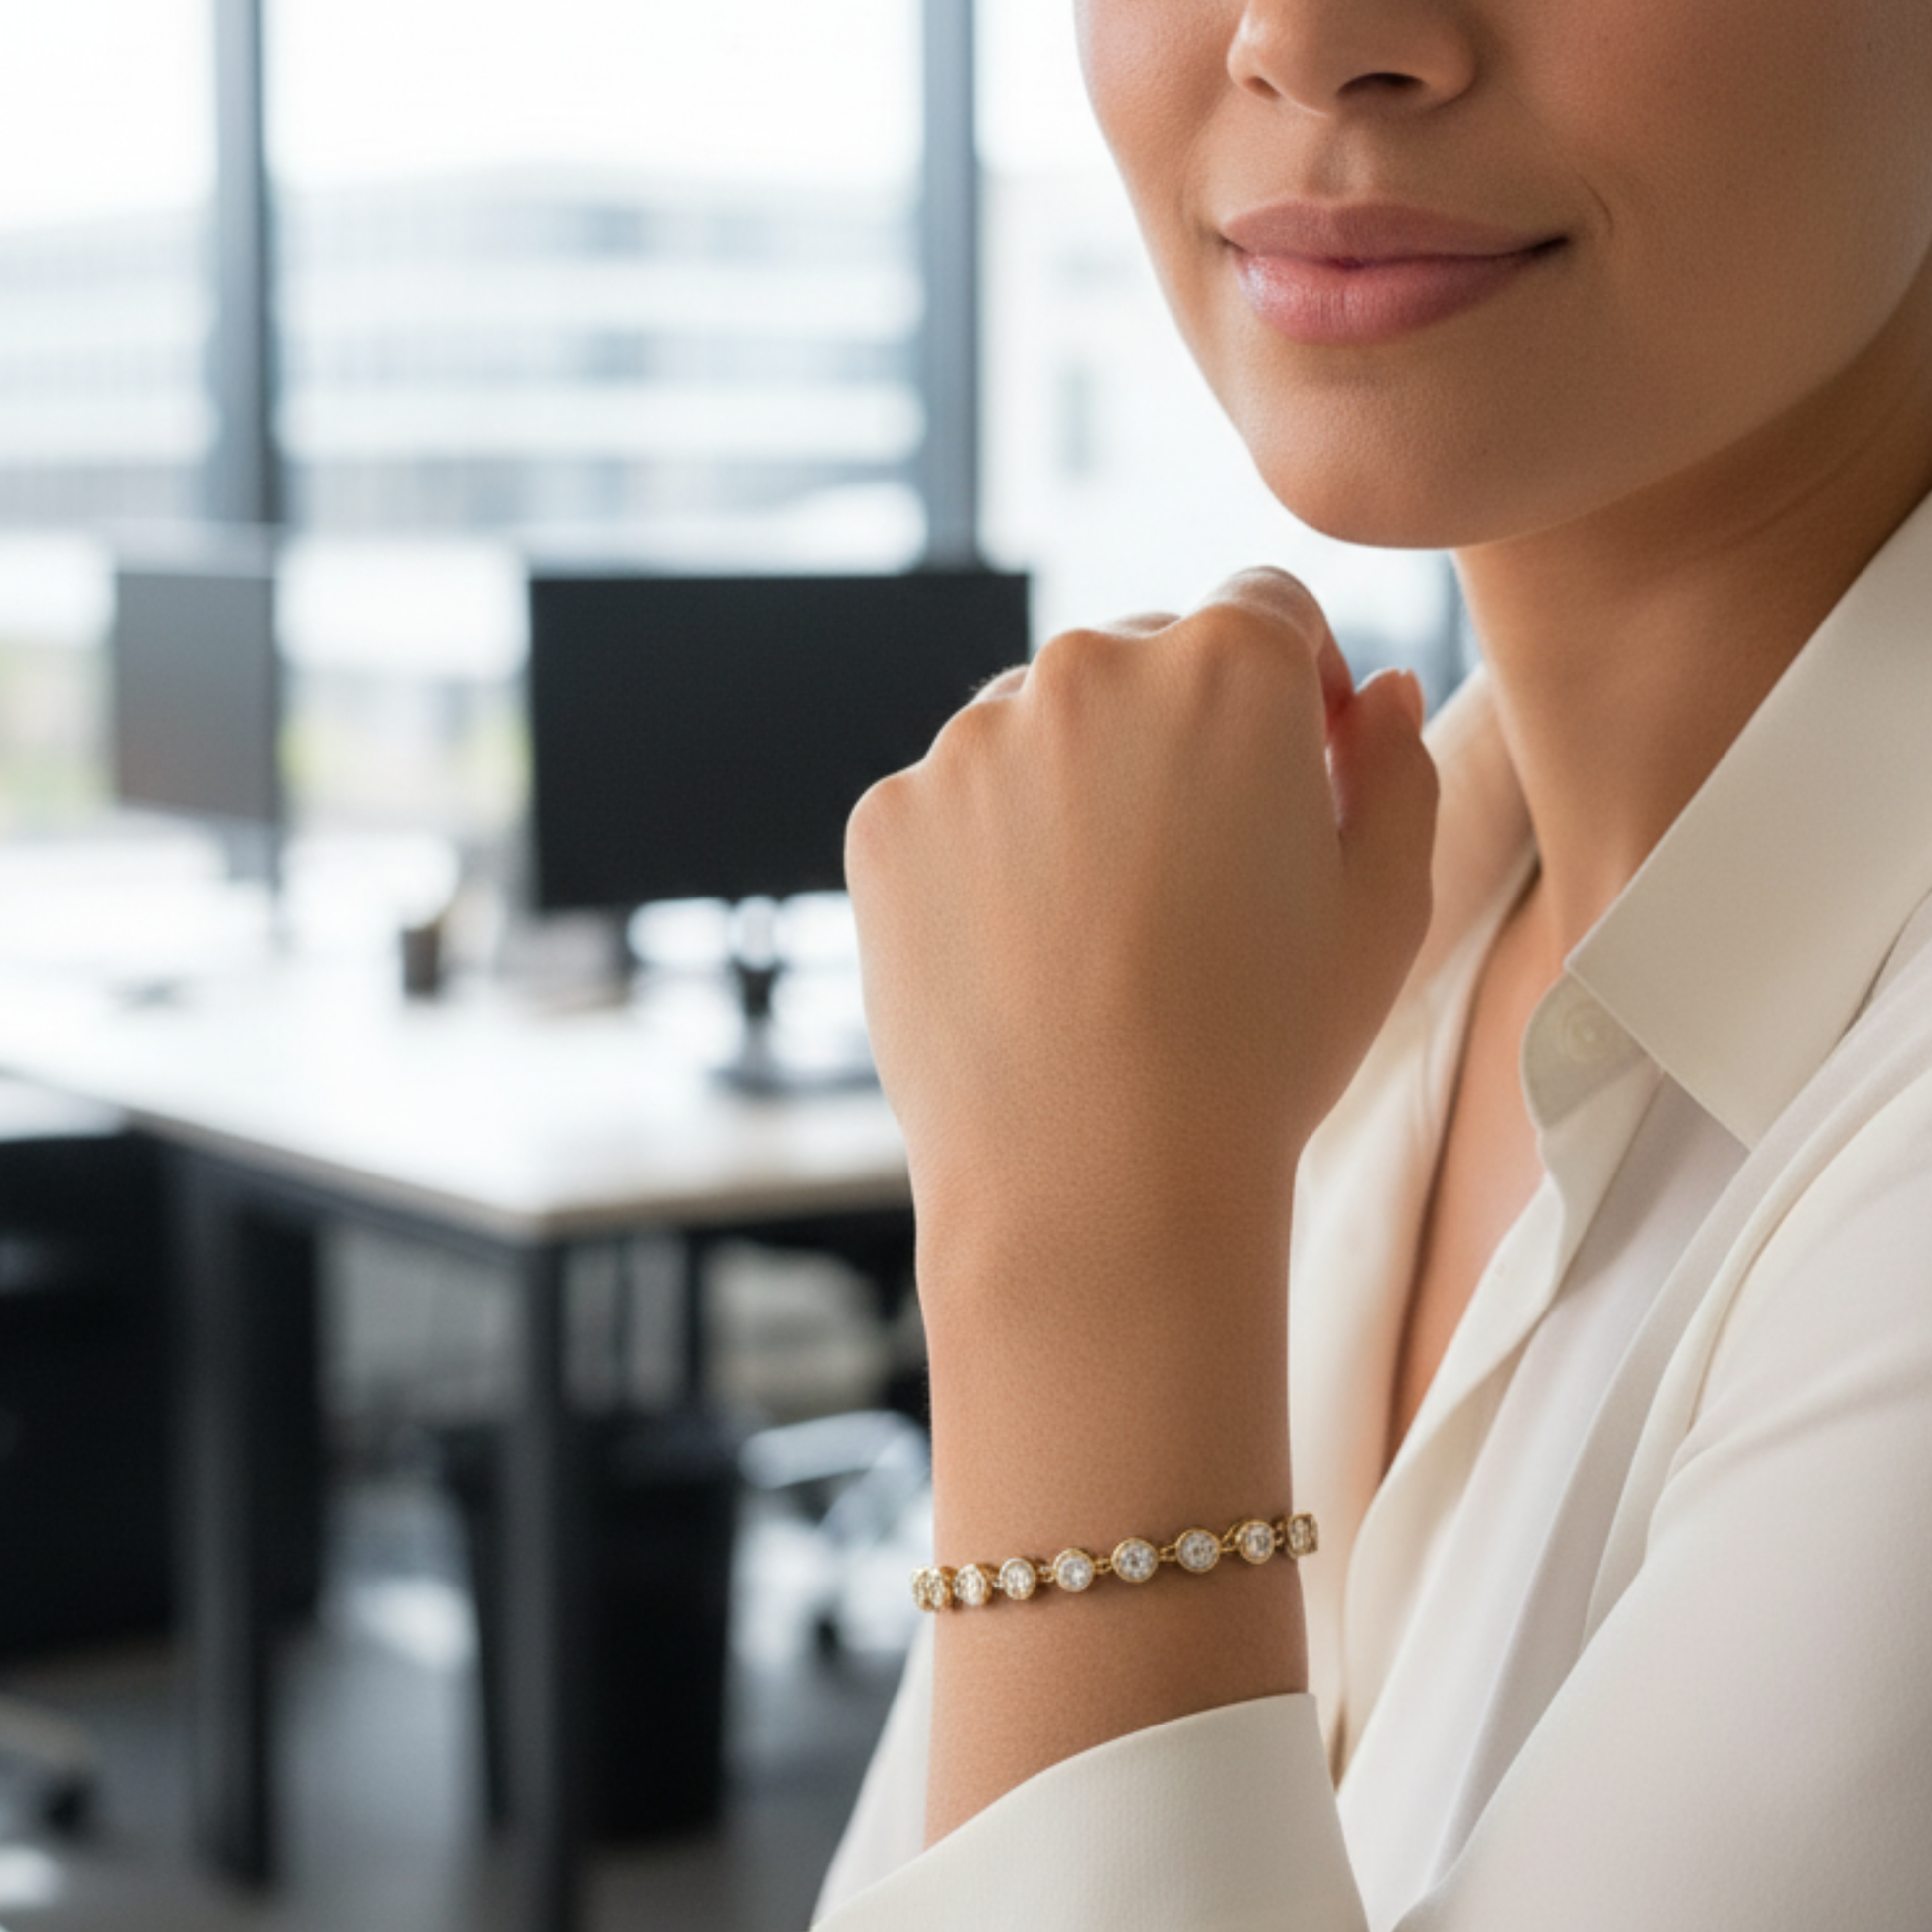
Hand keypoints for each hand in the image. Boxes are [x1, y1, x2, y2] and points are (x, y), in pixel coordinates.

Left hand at [846, 569, 1437, 1339]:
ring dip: (1073, 786)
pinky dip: (983, 854)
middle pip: (1142, 657)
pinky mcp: (888, 818)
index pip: (1267, 608)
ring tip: (1103, 930)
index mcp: (1228, 666)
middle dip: (1179, 730)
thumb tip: (1377, 690)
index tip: (1294, 768)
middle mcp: (1086, 670)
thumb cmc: (1260, 1053)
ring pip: (1034, 728)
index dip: (1296, 685)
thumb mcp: (1385, 910)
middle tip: (1196, 868)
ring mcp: (969, 742)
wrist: (1097, 1184)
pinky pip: (949, 804)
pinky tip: (1021, 953)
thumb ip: (1397, 769)